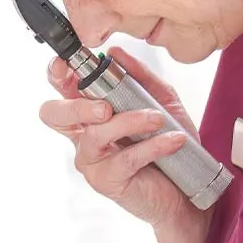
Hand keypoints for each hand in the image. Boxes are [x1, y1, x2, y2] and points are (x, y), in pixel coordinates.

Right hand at [40, 48, 205, 231]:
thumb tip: (115, 53)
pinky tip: (172, 140)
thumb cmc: (170, 146)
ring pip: (94, 135)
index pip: (60, 91)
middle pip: (53, 114)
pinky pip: (124, 159)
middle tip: (106, 106)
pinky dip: (152, 146)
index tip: (68, 64)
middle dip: (77, 105)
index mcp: (90, 113)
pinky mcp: (106, 181)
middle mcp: (83, 136)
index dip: (57, 76)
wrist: (189, 189)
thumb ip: (140, 76)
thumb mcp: (161, 102)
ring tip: (157, 119)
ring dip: (129, 122)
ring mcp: (91, 160)